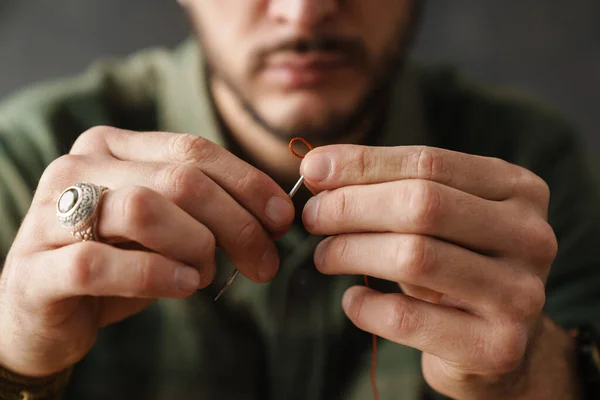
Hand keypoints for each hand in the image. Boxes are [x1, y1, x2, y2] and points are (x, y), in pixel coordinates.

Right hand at [0, 126, 293, 376]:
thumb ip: (207, 210)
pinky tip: (183, 286)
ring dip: (195, 246)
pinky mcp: (35, 268)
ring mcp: (49, 215)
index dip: (248, 183)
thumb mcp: (167, 227)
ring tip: (206, 273)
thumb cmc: (118, 262)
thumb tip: (276, 214)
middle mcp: (78, 167)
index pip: (193, 150)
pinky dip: (155, 276)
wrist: (45, 310)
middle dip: (237, 223)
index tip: (282, 219)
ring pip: (142, 209)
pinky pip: (100, 263)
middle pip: (179, 180)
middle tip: (264, 262)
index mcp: (112, 147)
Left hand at [300, 145, 558, 398]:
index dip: (362, 163)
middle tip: (311, 216)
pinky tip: (352, 300)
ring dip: (350, 251)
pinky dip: (364, 307)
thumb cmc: (455, 265)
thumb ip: (388, 187)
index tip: (312, 170)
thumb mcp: (435, 218)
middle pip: (422, 205)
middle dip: (350, 206)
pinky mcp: (496, 346)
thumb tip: (317, 167)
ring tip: (324, 255)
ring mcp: (519, 293)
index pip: (429, 162)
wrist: (493, 340)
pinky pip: (407, 318)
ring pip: (414, 257)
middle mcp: (530, 236)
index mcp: (518, 190)